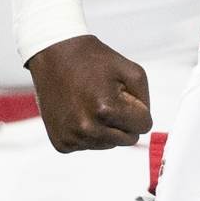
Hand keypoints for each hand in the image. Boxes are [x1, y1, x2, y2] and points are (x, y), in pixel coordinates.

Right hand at [30, 36, 150, 152]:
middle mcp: (88, 129)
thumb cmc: (95, 61)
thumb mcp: (132, 71)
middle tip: (106, 98)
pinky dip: (88, 132)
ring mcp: (72, 138)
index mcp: (107, 110)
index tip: (123, 94)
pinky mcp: (61, 143)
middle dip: (124, 121)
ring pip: (109, 144)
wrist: (54, 55)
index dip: (138, 109)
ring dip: (106, 128)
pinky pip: (90, 145)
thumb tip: (142, 128)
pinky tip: (78, 111)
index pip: (144, 126)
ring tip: (91, 103)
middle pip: (129, 140)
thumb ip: (146, 101)